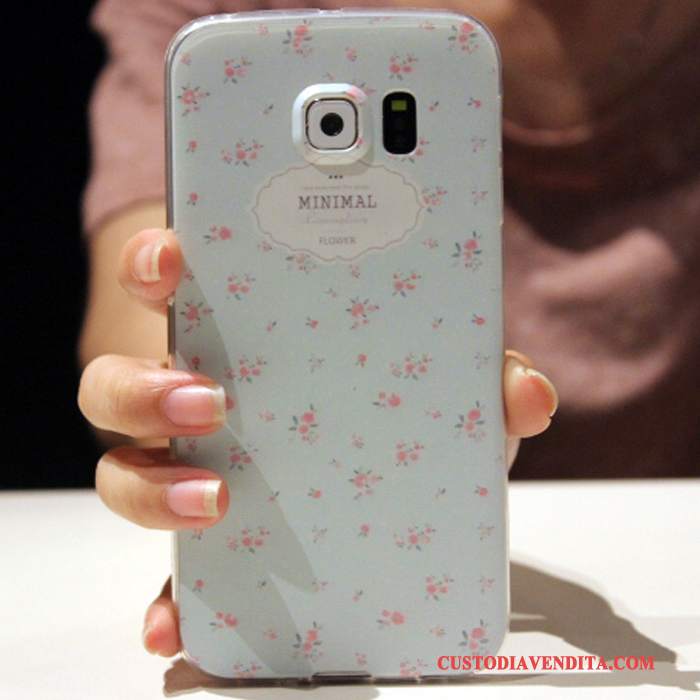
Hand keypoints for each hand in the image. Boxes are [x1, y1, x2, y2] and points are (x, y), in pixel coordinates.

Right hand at [78, 227, 557, 656]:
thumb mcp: (431, 384)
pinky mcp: (200, 542)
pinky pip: (163, 569)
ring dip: (151, 487)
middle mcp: (193, 400)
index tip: (172, 261)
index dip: (152, 265)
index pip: (169, 285)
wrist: (371, 481)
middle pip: (122, 382)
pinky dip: (164, 596)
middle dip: (148, 386)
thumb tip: (527, 395)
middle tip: (213, 401)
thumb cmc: (385, 404)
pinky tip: (178, 620)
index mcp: (237, 337)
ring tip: (216, 501)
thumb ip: (476, 379)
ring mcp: (185, 469)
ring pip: (124, 469)